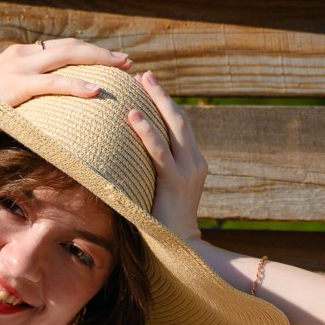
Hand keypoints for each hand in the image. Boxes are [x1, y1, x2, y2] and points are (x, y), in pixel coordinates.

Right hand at [0, 36, 130, 108]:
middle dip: (101, 53)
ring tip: (121, 68)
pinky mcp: (16, 86)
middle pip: (70, 47)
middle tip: (126, 62)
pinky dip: (76, 86)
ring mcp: (19, 68)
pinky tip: (96, 91)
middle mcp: (23, 55)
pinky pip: (53, 83)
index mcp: (22, 55)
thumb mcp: (4, 93)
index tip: (112, 60)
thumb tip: (51, 106)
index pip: (62, 48)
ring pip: (67, 57)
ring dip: (98, 61)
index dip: (89, 52)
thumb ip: (26, 92)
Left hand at [125, 70, 206, 242]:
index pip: (181, 127)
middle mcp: (195, 163)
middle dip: (162, 95)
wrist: (181, 250)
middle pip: (180, 119)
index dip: (166, 104)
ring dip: (157, 102)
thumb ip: (155, 173)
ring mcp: (188, 172)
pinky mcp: (176, 182)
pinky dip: (146, 132)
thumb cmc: (165, 224)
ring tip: (141, 83)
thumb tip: (128, 158)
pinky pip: (160, 152)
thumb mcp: (162, 192)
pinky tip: (133, 116)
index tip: (150, 84)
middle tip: (145, 75)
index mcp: (194, 163)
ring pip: (174, 128)